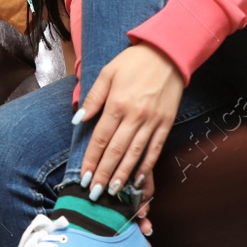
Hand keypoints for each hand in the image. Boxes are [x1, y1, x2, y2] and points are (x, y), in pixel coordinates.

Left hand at [76, 43, 181, 233]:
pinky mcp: (166, 124)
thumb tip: (78, 120)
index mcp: (117, 104)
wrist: (168, 52)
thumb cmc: (133, 62)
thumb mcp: (107, 73)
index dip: (91, 160)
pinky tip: (138, 180)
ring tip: (112, 192)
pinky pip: (155, 149)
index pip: (101, 139)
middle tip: (94, 193)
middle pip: (116, 152)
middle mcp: (134, 116)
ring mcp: (152, 122)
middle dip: (103, 174)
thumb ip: (93, 98)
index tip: (83, 177)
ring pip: (135, 154)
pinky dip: (146, 166)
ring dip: (123, 175)